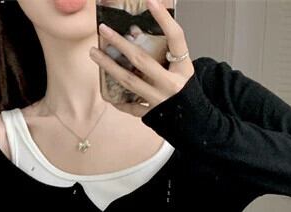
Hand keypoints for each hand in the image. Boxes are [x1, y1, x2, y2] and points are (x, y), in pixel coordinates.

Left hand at [89, 0, 194, 116]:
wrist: (195, 120)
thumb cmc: (186, 90)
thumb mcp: (183, 69)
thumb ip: (165, 54)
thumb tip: (136, 34)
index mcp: (183, 68)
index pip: (176, 38)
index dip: (164, 19)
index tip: (151, 0)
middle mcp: (171, 84)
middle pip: (141, 60)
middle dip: (120, 43)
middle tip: (103, 30)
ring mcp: (159, 100)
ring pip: (129, 81)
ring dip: (109, 66)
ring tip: (94, 53)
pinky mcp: (152, 114)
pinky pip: (132, 107)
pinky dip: (120, 102)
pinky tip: (107, 93)